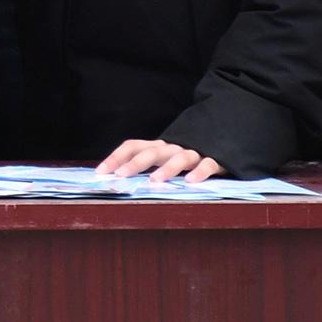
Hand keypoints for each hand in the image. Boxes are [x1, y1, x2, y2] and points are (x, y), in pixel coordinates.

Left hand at [98, 139, 221, 183]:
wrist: (221, 140)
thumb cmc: (185, 157)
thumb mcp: (163, 158)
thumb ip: (145, 166)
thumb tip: (116, 179)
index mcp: (157, 147)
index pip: (132, 146)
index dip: (115, 157)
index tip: (100, 172)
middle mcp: (172, 148)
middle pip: (151, 152)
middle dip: (135, 163)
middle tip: (121, 176)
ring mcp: (193, 152)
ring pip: (179, 158)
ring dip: (167, 169)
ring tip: (155, 180)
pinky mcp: (214, 159)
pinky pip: (207, 164)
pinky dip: (200, 172)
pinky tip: (191, 181)